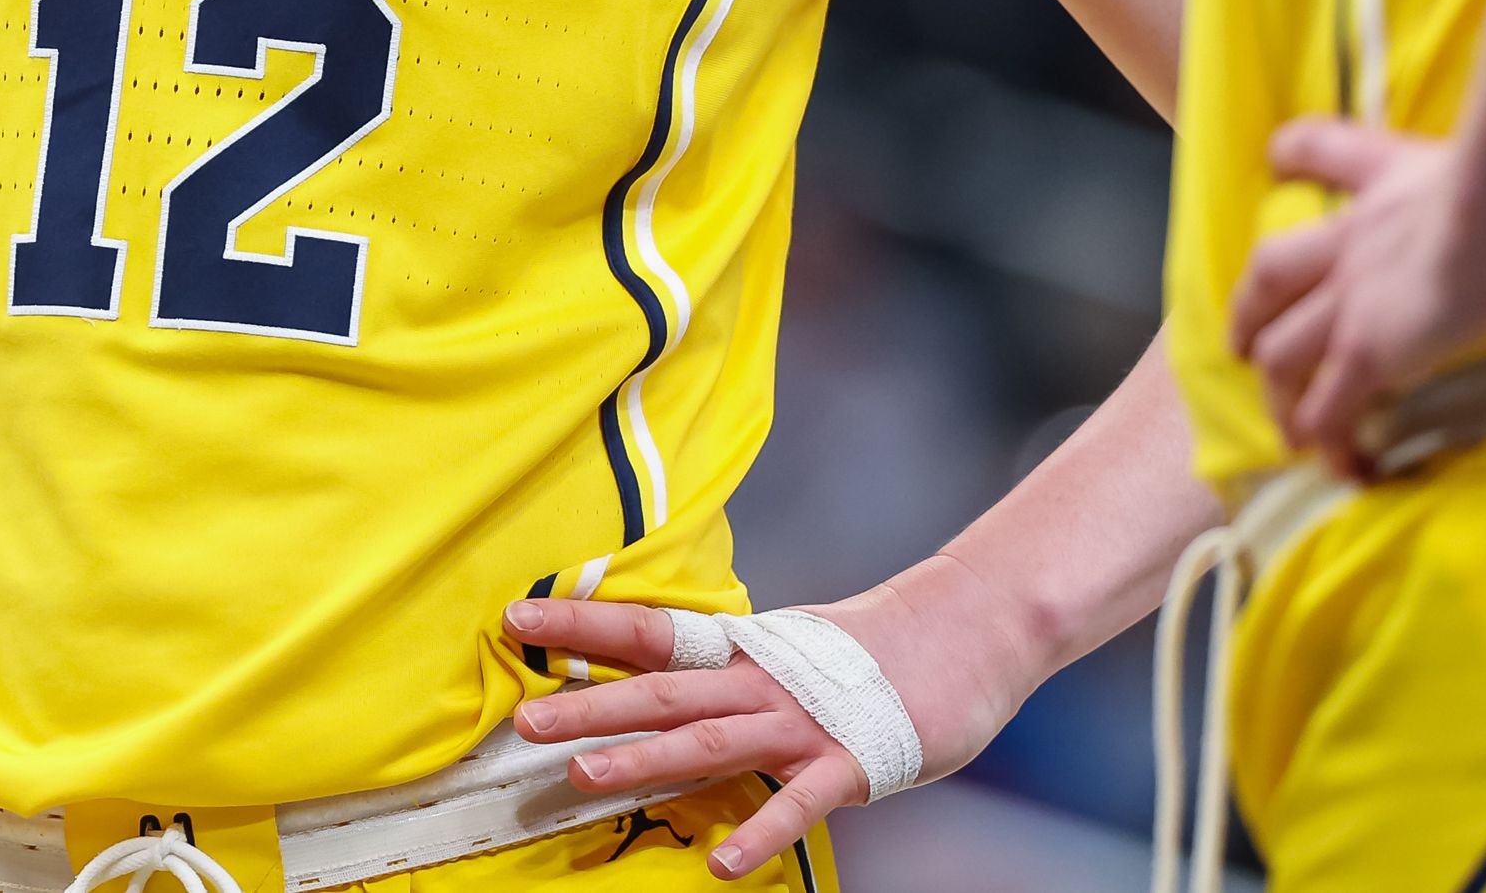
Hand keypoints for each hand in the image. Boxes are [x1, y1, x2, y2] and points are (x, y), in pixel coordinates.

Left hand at [504, 557, 1042, 877]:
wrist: (968, 629)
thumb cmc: (872, 648)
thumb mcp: (788, 647)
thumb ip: (731, 670)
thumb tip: (667, 677)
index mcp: (743, 651)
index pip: (650, 631)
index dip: (583, 625)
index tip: (518, 621)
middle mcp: (761, 682)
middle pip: (662, 690)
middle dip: (590, 705)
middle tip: (525, 720)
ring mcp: (803, 722)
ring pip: (710, 739)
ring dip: (646, 758)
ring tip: (585, 775)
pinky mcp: (851, 762)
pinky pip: (797, 802)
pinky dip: (759, 831)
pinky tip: (722, 865)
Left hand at [1232, 107, 1485, 476]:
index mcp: (1401, 175)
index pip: (1324, 148)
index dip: (1296, 152)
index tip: (1279, 159)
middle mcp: (1359, 237)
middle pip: (1271, 266)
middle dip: (1252, 305)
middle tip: (1246, 336)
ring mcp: (1358, 294)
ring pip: (1279, 343)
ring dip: (1273, 381)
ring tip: (1283, 419)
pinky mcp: (1371, 348)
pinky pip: (1328, 405)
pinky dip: (1323, 437)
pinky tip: (1336, 465)